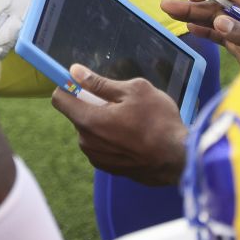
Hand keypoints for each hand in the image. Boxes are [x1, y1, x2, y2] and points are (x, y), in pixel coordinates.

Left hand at [49, 64, 187, 185]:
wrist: (179, 159)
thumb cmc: (159, 121)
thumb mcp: (134, 91)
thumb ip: (100, 83)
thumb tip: (75, 71)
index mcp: (89, 120)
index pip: (59, 99)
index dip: (69, 86)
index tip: (84, 82)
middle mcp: (86, 142)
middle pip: (78, 114)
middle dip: (93, 105)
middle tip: (121, 103)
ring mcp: (97, 158)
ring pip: (91, 130)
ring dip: (103, 122)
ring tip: (132, 121)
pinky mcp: (109, 168)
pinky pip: (101, 145)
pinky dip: (111, 138)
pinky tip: (134, 137)